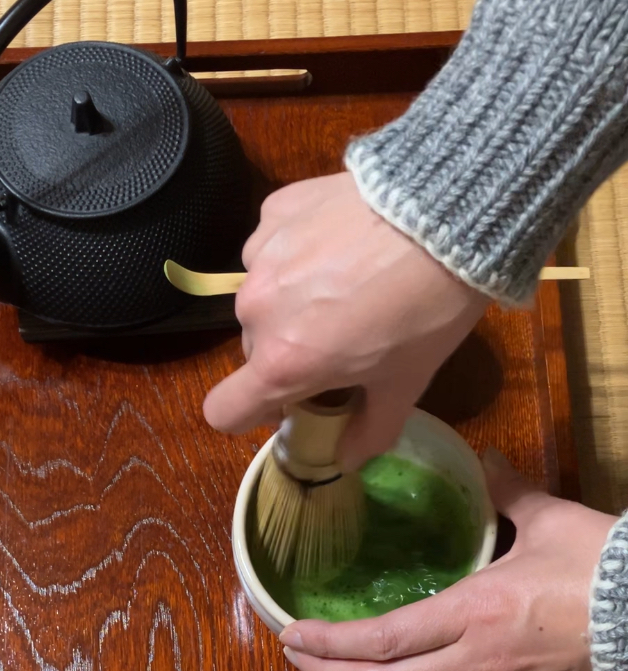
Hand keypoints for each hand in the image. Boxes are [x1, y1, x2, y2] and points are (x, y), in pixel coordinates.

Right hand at [203, 172, 486, 467]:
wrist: (447, 215)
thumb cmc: (426, 312)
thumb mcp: (406, 383)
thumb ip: (370, 430)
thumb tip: (347, 460)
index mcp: (281, 364)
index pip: (222, 410)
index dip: (251, 415)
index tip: (287, 402)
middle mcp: (256, 311)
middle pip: (254, 350)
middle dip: (288, 352)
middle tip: (340, 339)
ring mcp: (261, 256)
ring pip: (263, 297)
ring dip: (290, 300)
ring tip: (345, 283)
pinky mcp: (275, 211)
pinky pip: (273, 246)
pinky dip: (298, 252)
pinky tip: (342, 242)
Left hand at [279, 451, 615, 670]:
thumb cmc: (606, 570)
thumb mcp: (551, 522)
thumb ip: (508, 492)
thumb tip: (486, 463)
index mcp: (475, 612)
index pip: (384, 641)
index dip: (331, 644)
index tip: (291, 635)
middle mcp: (474, 659)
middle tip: (294, 658)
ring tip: (334, 666)